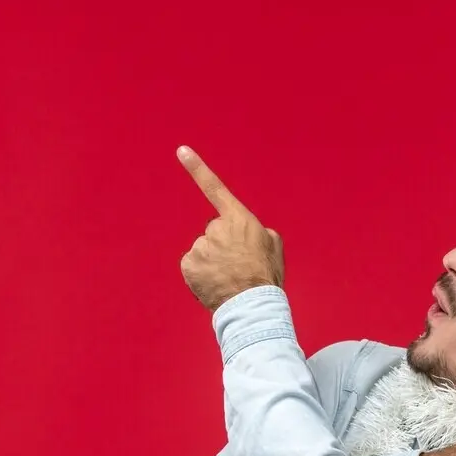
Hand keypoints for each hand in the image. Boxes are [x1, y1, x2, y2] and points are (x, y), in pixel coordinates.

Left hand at [177, 146, 283, 310]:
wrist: (252, 304)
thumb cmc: (266, 276)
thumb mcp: (273, 246)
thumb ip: (260, 232)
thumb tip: (255, 233)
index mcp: (239, 219)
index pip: (215, 189)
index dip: (197, 169)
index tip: (181, 151)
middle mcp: (216, 228)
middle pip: (213, 232)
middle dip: (221, 245)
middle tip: (237, 265)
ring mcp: (200, 246)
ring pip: (203, 250)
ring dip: (212, 262)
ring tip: (228, 277)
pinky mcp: (189, 264)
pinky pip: (193, 265)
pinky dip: (200, 274)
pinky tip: (214, 283)